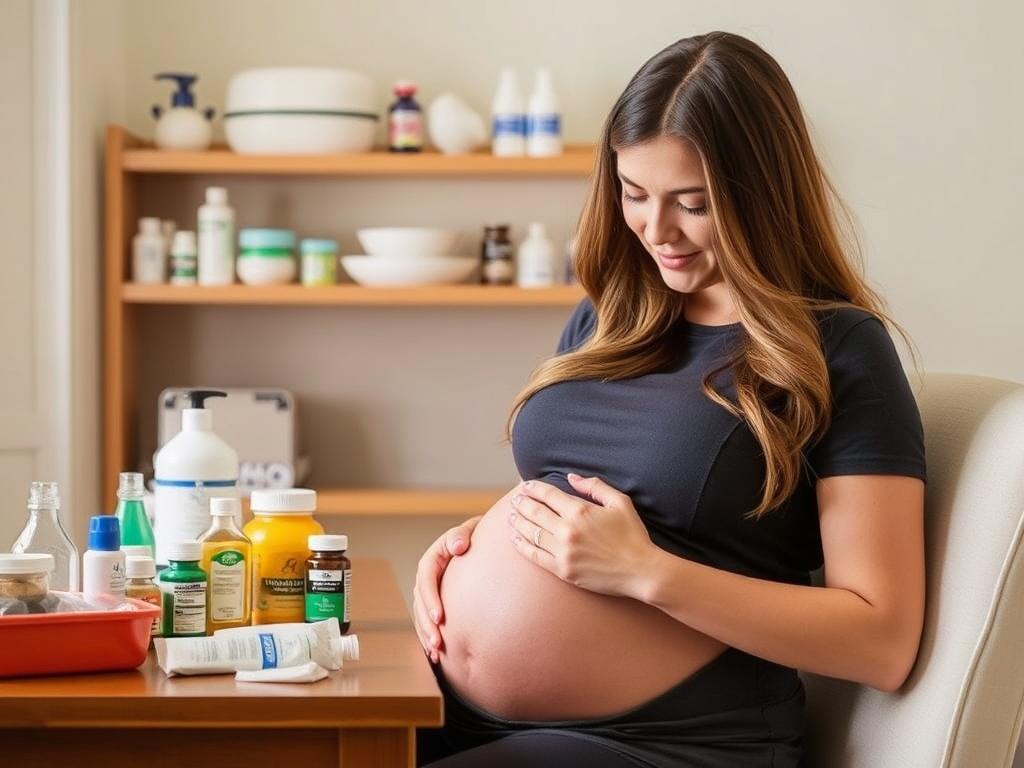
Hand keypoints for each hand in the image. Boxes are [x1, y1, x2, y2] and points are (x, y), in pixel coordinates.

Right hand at [413, 515, 480, 663]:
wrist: (482, 543)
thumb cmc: (476, 536)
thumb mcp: (469, 530)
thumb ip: (460, 535)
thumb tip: (458, 545)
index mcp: (433, 558)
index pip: (426, 579)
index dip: (430, 599)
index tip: (439, 617)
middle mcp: (427, 576)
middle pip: (420, 602)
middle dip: (427, 624)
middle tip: (437, 643)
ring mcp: (430, 590)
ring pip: (421, 614)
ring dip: (426, 634)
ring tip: (436, 652)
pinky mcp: (435, 602)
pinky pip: (427, 621)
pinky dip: (429, 637)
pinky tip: (436, 655)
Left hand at [508, 474, 655, 598]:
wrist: (641, 571)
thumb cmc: (633, 535)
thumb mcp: (620, 502)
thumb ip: (594, 486)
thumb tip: (570, 477)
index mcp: (580, 511)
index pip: (548, 495)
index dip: (533, 488)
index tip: (525, 486)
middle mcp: (567, 531)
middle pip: (534, 513)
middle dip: (521, 504)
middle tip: (515, 500)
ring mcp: (563, 552)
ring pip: (530, 533)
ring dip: (517, 522)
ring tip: (510, 516)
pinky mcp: (563, 571)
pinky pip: (535, 556)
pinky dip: (522, 546)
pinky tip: (515, 539)